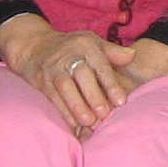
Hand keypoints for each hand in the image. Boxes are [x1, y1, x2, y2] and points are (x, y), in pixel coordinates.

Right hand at [4, 23, 122, 136]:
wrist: (35, 46)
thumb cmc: (72, 47)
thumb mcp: (93, 43)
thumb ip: (113, 52)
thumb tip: (132, 56)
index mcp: (86, 46)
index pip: (100, 65)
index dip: (111, 84)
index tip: (121, 102)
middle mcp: (69, 56)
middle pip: (82, 75)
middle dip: (93, 95)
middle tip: (104, 114)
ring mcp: (53, 68)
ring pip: (65, 87)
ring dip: (76, 106)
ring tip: (88, 122)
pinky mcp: (41, 81)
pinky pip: (51, 96)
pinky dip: (62, 111)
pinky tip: (72, 124)